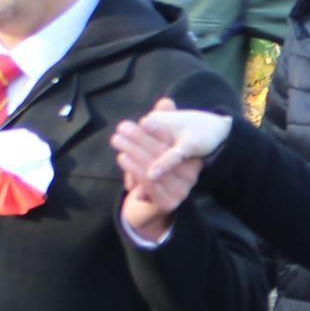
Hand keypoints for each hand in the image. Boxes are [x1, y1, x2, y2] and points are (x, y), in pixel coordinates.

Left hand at [110, 99, 228, 240]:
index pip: (173, 143)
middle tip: (122, 127)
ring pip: (153, 167)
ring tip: (117, 139)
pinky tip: (122, 157)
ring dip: (133, 151)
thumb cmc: (151, 171)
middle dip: (140, 138)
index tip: (143, 119)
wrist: (147, 208)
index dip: (158, 130)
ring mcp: (181, 191)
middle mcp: (191, 176)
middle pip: (162, 153)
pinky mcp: (168, 203)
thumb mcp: (157, 145)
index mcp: (192, 160)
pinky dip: (133, 168)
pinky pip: (149, 182)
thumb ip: (163, 123)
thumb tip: (165, 102)